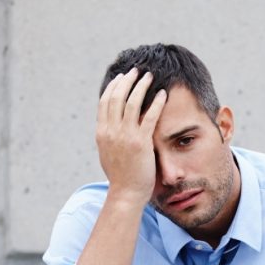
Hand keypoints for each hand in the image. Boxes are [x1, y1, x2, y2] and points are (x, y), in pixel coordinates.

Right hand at [95, 68, 166, 205]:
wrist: (126, 193)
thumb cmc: (120, 176)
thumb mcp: (108, 153)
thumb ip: (109, 137)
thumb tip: (110, 125)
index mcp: (102, 132)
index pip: (105, 102)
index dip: (113, 87)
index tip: (121, 77)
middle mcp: (111, 131)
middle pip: (117, 97)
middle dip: (127, 81)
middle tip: (136, 71)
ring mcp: (125, 136)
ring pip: (132, 102)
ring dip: (141, 86)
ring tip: (149, 76)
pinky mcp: (141, 143)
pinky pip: (149, 117)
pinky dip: (156, 103)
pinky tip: (162, 94)